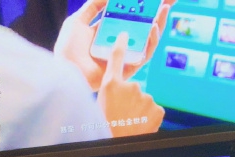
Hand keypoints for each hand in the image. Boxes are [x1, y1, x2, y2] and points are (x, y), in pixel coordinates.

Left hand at [54, 0, 175, 91]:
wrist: (66, 72)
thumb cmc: (68, 49)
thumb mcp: (77, 21)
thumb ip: (93, 6)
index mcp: (106, 32)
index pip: (128, 18)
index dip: (141, 8)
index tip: (155, 0)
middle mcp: (117, 45)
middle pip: (141, 28)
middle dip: (156, 14)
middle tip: (168, 2)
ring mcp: (123, 57)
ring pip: (146, 41)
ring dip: (157, 25)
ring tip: (164, 10)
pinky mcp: (126, 70)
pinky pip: (143, 56)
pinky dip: (150, 42)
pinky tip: (153, 28)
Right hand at [97, 32, 164, 136]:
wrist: (118, 145)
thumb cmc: (106, 126)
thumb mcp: (101, 102)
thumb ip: (112, 88)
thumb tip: (121, 83)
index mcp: (111, 85)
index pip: (116, 59)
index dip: (120, 46)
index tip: (124, 36)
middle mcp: (131, 87)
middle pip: (134, 89)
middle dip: (130, 100)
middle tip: (121, 114)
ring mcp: (146, 98)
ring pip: (144, 101)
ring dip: (139, 110)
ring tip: (129, 122)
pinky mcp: (158, 110)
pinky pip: (154, 111)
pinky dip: (149, 118)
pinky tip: (140, 125)